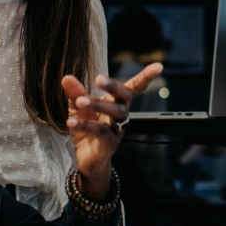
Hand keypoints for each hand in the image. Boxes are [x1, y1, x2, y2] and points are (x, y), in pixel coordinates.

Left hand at [62, 62, 163, 199]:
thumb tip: (66, 78)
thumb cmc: (86, 128)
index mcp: (116, 102)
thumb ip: (75, 93)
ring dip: (97, 105)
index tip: (159, 66)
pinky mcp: (110, 144)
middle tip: (99, 78)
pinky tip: (71, 122)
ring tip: (80, 102)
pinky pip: (101, 131)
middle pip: (124, 97)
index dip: (146, 77)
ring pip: (115, 113)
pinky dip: (85, 125)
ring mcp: (117, 129)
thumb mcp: (77, 108)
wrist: (85, 159)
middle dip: (113, 86)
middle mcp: (121, 114)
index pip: (134, 87)